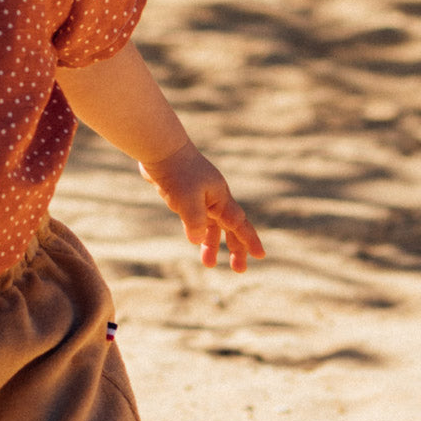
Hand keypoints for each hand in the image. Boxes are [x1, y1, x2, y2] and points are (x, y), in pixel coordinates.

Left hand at [140, 142, 264, 272]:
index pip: (239, 224)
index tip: (260, 256)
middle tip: (239, 270)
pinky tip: (194, 240)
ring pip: (210, 225)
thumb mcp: (187, 199)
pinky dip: (197, 230)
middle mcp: (214, 198)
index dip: (249, 241)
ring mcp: (200, 197)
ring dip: (211, 244)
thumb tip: (196, 241)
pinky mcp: (185, 196)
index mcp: (220, 198)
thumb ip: (194, 220)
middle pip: (228, 227)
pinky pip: (195, 218)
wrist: (160, 149)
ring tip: (209, 264)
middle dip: (234, 248)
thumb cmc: (177, 172)